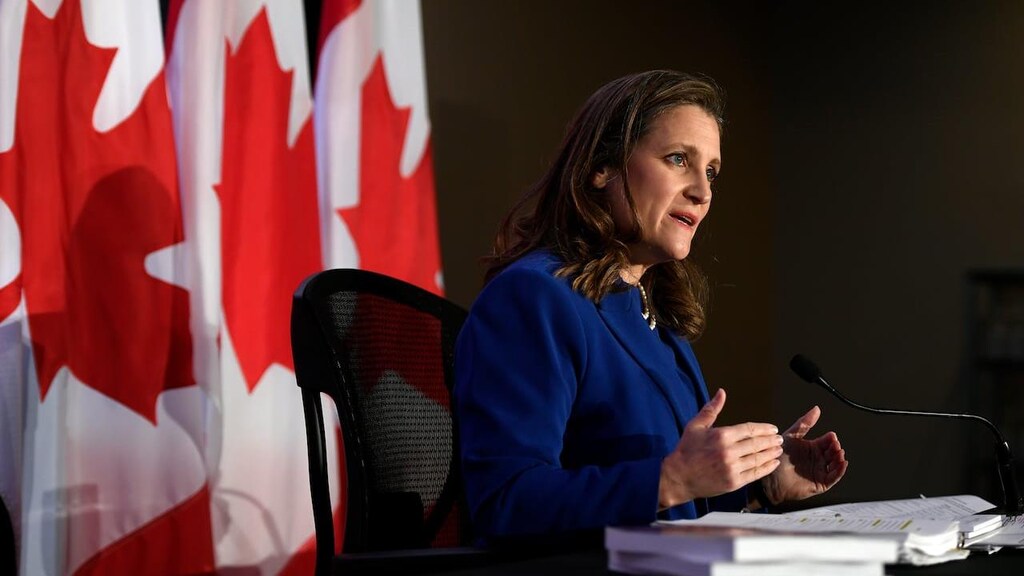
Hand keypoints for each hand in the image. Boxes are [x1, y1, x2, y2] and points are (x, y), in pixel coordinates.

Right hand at [659, 389, 783, 508]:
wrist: (678, 477)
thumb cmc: (686, 450)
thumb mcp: (696, 426)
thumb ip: (711, 409)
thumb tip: (722, 392)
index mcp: (722, 435)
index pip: (749, 429)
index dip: (764, 429)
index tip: (773, 429)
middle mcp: (729, 451)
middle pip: (757, 444)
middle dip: (771, 440)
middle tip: (779, 439)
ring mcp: (732, 468)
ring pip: (758, 458)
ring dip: (771, 453)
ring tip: (779, 450)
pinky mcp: (734, 482)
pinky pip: (755, 474)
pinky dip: (767, 468)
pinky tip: (773, 463)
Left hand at [761, 406, 847, 505]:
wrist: (770, 478)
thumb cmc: (778, 457)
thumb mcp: (791, 436)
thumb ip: (804, 423)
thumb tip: (816, 409)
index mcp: (813, 447)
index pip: (827, 441)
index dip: (831, 438)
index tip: (832, 435)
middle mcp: (818, 459)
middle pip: (833, 452)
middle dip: (836, 448)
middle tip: (835, 444)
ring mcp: (820, 471)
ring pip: (835, 464)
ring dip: (839, 458)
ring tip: (839, 453)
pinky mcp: (820, 483)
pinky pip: (834, 477)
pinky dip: (840, 471)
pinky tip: (842, 464)